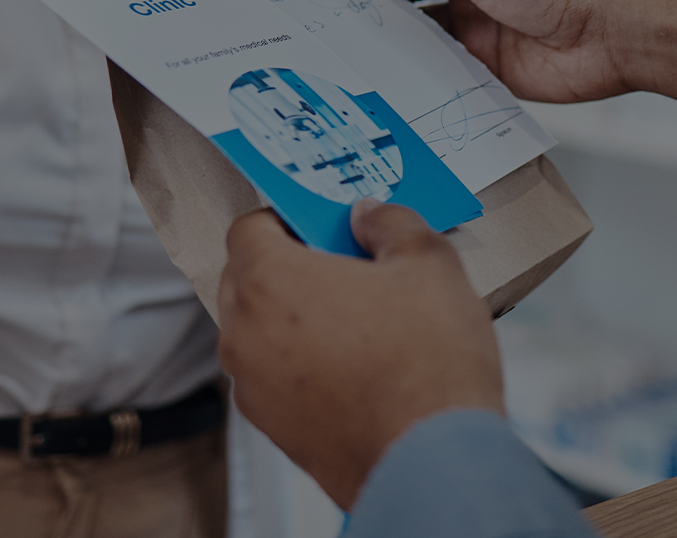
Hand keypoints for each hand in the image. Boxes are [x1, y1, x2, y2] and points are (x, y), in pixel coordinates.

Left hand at [218, 202, 503, 510]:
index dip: (287, 219)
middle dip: (288, 267)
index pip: (248, 228)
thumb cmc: (427, 362)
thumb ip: (390, 224)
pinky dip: (301, 365)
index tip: (324, 225)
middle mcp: (244, 334)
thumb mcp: (428, 264)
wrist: (432, 461)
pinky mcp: (273, 428)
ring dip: (293, 319)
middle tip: (345, 268)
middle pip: (246, 279)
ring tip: (358, 323)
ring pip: (259, 332)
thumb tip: (368, 216)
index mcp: (268, 281)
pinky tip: (355, 368)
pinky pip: (275, 378)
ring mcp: (253, 387)